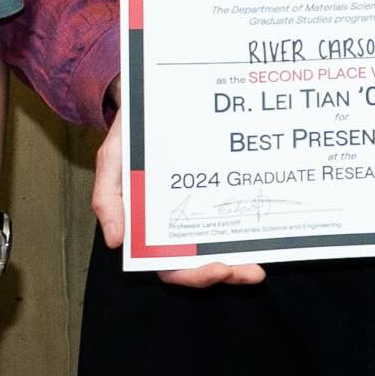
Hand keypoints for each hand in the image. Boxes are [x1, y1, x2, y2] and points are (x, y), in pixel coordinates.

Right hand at [93, 111, 263, 286]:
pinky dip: (247, 230)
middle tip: (252, 273)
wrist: (154, 100)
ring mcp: (198, 210)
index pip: (168, 265)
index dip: (192, 275)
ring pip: (219, 247)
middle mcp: (175, 225)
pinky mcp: (215, 193)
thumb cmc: (130, 134)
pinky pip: (232, 217)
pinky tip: (265, 231)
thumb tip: (115, 241)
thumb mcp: (113, 161)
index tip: (219, 269)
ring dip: (241, 261)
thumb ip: (108, 199)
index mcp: (148, 226)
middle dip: (227, 273)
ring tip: (260, 267)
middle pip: (200, 263)